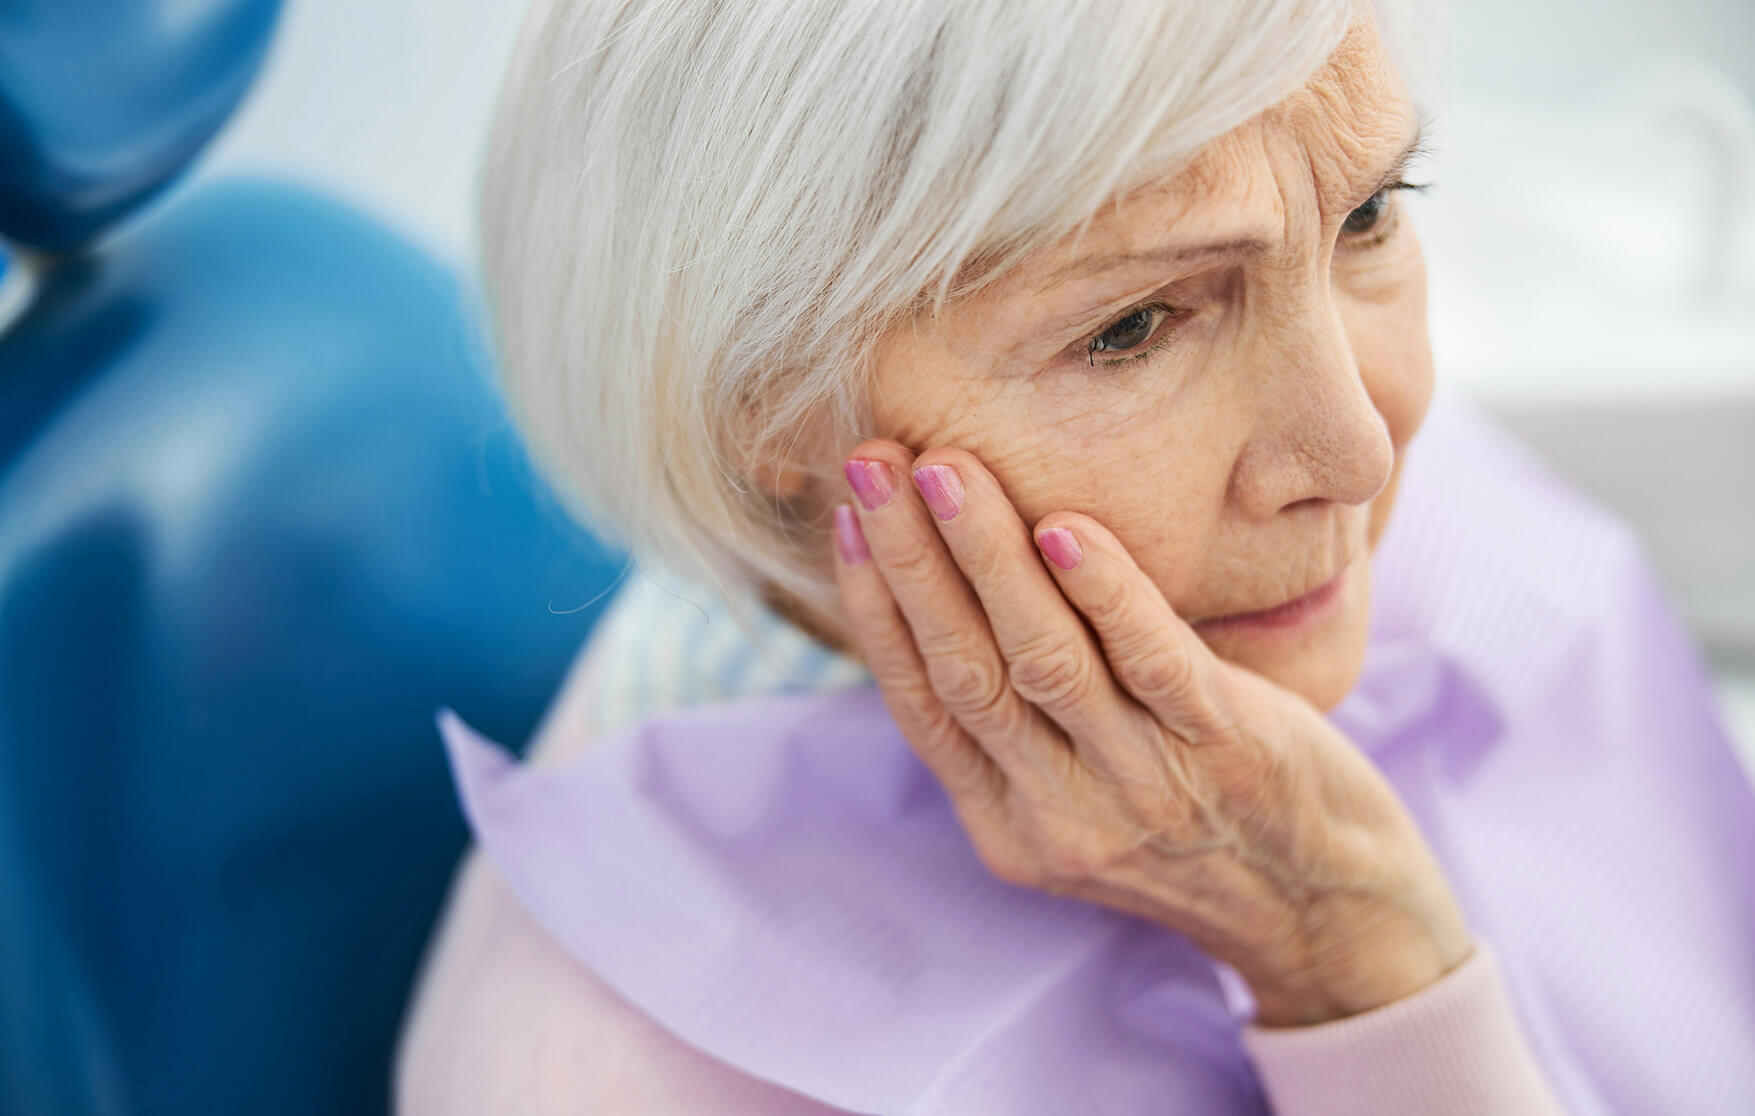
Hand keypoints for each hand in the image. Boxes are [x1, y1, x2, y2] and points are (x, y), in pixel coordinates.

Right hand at [829, 440, 1471, 1025]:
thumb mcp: (1080, 805)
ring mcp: (1144, 787)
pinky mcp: (1227, 752)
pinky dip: (1103, 592)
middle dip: (911, 559)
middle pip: (966, 672)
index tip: (851, 513)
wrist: (1329, 910)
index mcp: (1009, 826)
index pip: (921, 703)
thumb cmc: (1195, 829)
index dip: (876, 605)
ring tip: (946, 469)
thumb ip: (1018, 730)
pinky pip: (1151, 662)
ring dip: (987, 556)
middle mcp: (1063, 816)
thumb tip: (949, 603)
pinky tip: (1065, 526)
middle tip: (874, 463)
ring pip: (1043, 661)